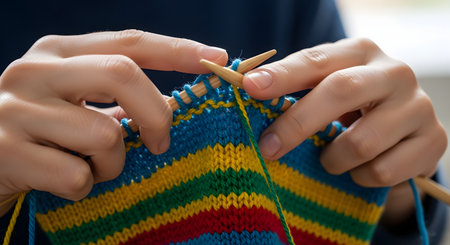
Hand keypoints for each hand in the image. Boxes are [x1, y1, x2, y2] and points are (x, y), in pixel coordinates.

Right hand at [0, 30, 226, 214]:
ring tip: (90, 166)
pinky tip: (64, 182)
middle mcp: (35, 71)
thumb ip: (114, 97)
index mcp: (57, 52)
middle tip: (162, 144)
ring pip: (105, 135)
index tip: (217, 57)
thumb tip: (170, 106)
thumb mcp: (73, 102)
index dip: (177, 49)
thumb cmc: (41, 133)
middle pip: (122, 75)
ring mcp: (17, 110)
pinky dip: (84, 188)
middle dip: (156, 115)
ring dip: (111, 164)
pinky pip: (78, 177)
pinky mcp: (6, 153)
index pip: (129, 42)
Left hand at [242, 38, 446, 187]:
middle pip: (341, 92)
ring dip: (333, 159)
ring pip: (361, 142)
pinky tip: (360, 168)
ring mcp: (418, 106)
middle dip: (297, 124)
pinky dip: (360, 177)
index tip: (250, 88)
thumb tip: (250, 92)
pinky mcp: (434, 140)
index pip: (316, 60)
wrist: (403, 131)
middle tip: (268, 147)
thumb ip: (295, 89)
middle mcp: (394, 72)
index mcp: (361, 52)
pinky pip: (382, 171)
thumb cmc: (352, 108)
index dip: (282, 75)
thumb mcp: (325, 90)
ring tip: (329, 158)